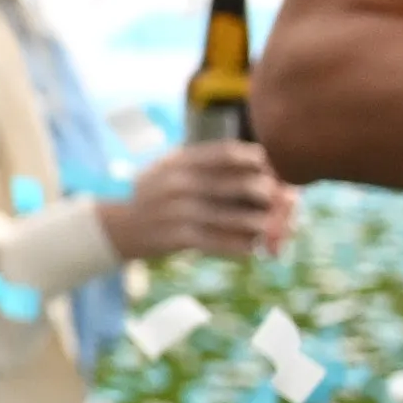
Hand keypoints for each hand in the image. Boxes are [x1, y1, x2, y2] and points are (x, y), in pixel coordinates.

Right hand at [99, 137, 296, 264]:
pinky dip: (242, 248)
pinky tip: (252, 250)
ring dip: (263, 225)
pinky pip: (222, 244)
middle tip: (283, 203)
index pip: (229, 153)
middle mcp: (180, 182)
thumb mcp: (172, 169)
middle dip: (270, 195)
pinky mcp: (178, 237)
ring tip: (271, 228)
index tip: (272, 170)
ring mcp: (179, 211)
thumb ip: (207, 164)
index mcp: (180, 160)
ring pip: (238, 218)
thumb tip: (263, 168)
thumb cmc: (157, 195)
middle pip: (242, 185)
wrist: (118, 227)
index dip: (259, 160)